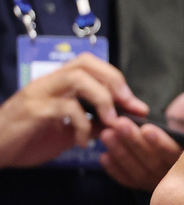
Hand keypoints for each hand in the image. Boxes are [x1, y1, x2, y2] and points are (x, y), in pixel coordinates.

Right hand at [0, 53, 147, 166]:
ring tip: (110, 121)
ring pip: (77, 78)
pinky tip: (83, 141)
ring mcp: (39, 94)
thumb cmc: (27, 138)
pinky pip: (65, 107)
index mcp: (57, 84)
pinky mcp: (32, 111)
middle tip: (128, 106)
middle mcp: (48, 83)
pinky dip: (82, 124)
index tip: (135, 103)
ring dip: (102, 98)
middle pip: (86, 63)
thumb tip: (118, 122)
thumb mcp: (67, 132)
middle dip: (114, 82)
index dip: (116, 79)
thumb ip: (91, 123)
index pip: (90, 64)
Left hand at [100, 75, 183, 190]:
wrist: (180, 132)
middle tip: (119, 124)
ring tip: (107, 133)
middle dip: (135, 143)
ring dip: (122, 153)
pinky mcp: (144, 182)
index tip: (147, 128)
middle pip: (153, 162)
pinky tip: (104, 156)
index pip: (176, 153)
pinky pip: (129, 180)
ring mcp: (160, 181)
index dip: (161, 142)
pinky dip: (116, 170)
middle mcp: (178, 173)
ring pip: (138, 170)